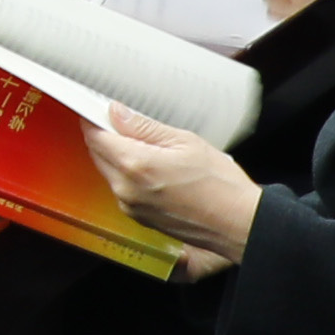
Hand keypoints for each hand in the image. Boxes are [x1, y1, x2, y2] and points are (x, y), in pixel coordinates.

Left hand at [83, 104, 260, 264]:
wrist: (240, 225)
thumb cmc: (222, 186)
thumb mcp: (186, 142)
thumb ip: (145, 128)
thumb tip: (117, 113)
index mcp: (136, 166)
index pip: (96, 136)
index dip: (94, 119)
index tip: (99, 109)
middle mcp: (126, 189)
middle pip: (97, 154)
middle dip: (105, 136)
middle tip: (127, 124)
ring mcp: (130, 206)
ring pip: (109, 172)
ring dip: (117, 156)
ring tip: (150, 148)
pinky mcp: (138, 217)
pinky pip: (122, 189)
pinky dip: (129, 175)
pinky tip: (154, 169)